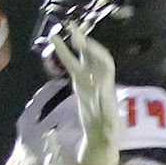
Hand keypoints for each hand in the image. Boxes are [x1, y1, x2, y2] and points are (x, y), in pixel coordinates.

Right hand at [50, 23, 119, 164]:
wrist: (100, 137)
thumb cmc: (107, 135)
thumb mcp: (109, 133)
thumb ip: (109, 128)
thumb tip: (110, 127)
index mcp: (107, 88)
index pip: (105, 65)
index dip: (97, 54)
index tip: (86, 45)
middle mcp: (99, 80)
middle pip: (93, 56)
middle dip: (85, 42)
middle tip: (73, 27)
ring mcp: (89, 80)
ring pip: (81, 58)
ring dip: (74, 43)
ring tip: (63, 28)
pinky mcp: (80, 84)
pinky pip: (72, 65)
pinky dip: (64, 54)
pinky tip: (55, 42)